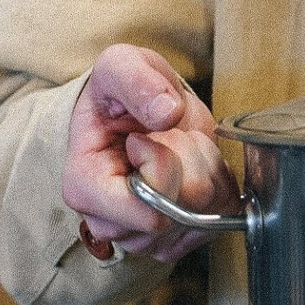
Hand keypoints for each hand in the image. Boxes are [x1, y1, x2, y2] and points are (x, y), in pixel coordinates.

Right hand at [62, 44, 239, 263]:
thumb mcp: (120, 65)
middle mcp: (109, 223)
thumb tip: (167, 113)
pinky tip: (197, 164)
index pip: (145, 207)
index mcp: (84, 187)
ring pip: (203, 216)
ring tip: (180, 146)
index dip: (162, 165)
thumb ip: (137, 80)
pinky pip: (219, 219)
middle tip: (169, 135)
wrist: (135, 108)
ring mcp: (141, 236)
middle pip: (178, 213)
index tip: (143, 136)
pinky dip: (219, 186)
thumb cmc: (119, 94)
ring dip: (206, 171)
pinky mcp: (173, 238)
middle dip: (189, 162)